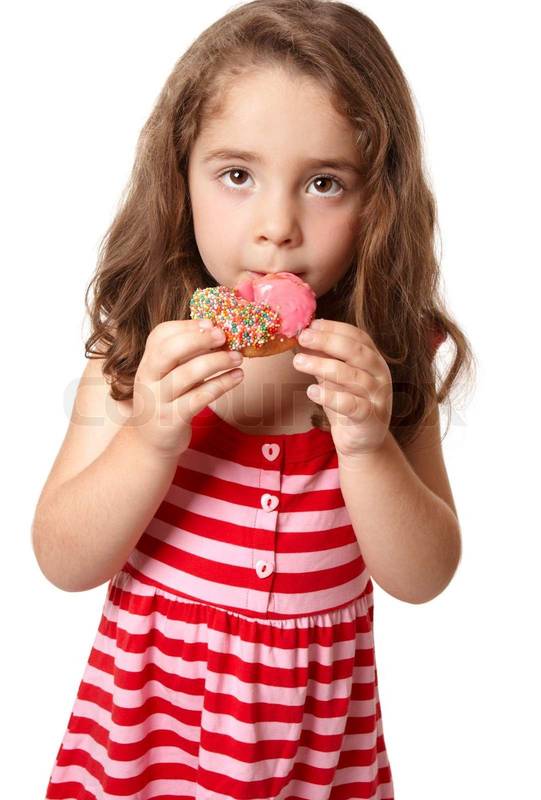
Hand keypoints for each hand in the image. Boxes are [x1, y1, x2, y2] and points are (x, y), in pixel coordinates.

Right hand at [131, 319, 243, 459]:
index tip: (211, 323)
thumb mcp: (169, 375)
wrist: (151, 443)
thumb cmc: (167, 402)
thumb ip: (186, 356)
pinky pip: (200, 397)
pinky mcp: (172, 419)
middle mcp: (147, 378)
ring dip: (217, 362)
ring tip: (238, 358)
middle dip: (199, 339)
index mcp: (147, 362)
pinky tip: (237, 377)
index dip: (187, 326)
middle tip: (224, 336)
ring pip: (188, 374)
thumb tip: (218, 333)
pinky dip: (222, 384)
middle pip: (169, 351)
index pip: (160, 334)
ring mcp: (158, 400)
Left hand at [293, 318, 392, 456]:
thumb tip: (301, 337)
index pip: (357, 336)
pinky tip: (311, 391)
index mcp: (373, 359)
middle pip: (356, 352)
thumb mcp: (333, 378)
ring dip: (322, 366)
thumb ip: (322, 359)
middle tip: (303, 337)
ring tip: (298, 362)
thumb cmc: (347, 404)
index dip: (334, 328)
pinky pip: (352, 405)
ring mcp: (377, 397)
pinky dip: (331, 397)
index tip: (311, 324)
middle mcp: (379, 374)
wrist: (362, 442)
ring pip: (352, 376)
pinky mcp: (370, 419)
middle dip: (328, 341)